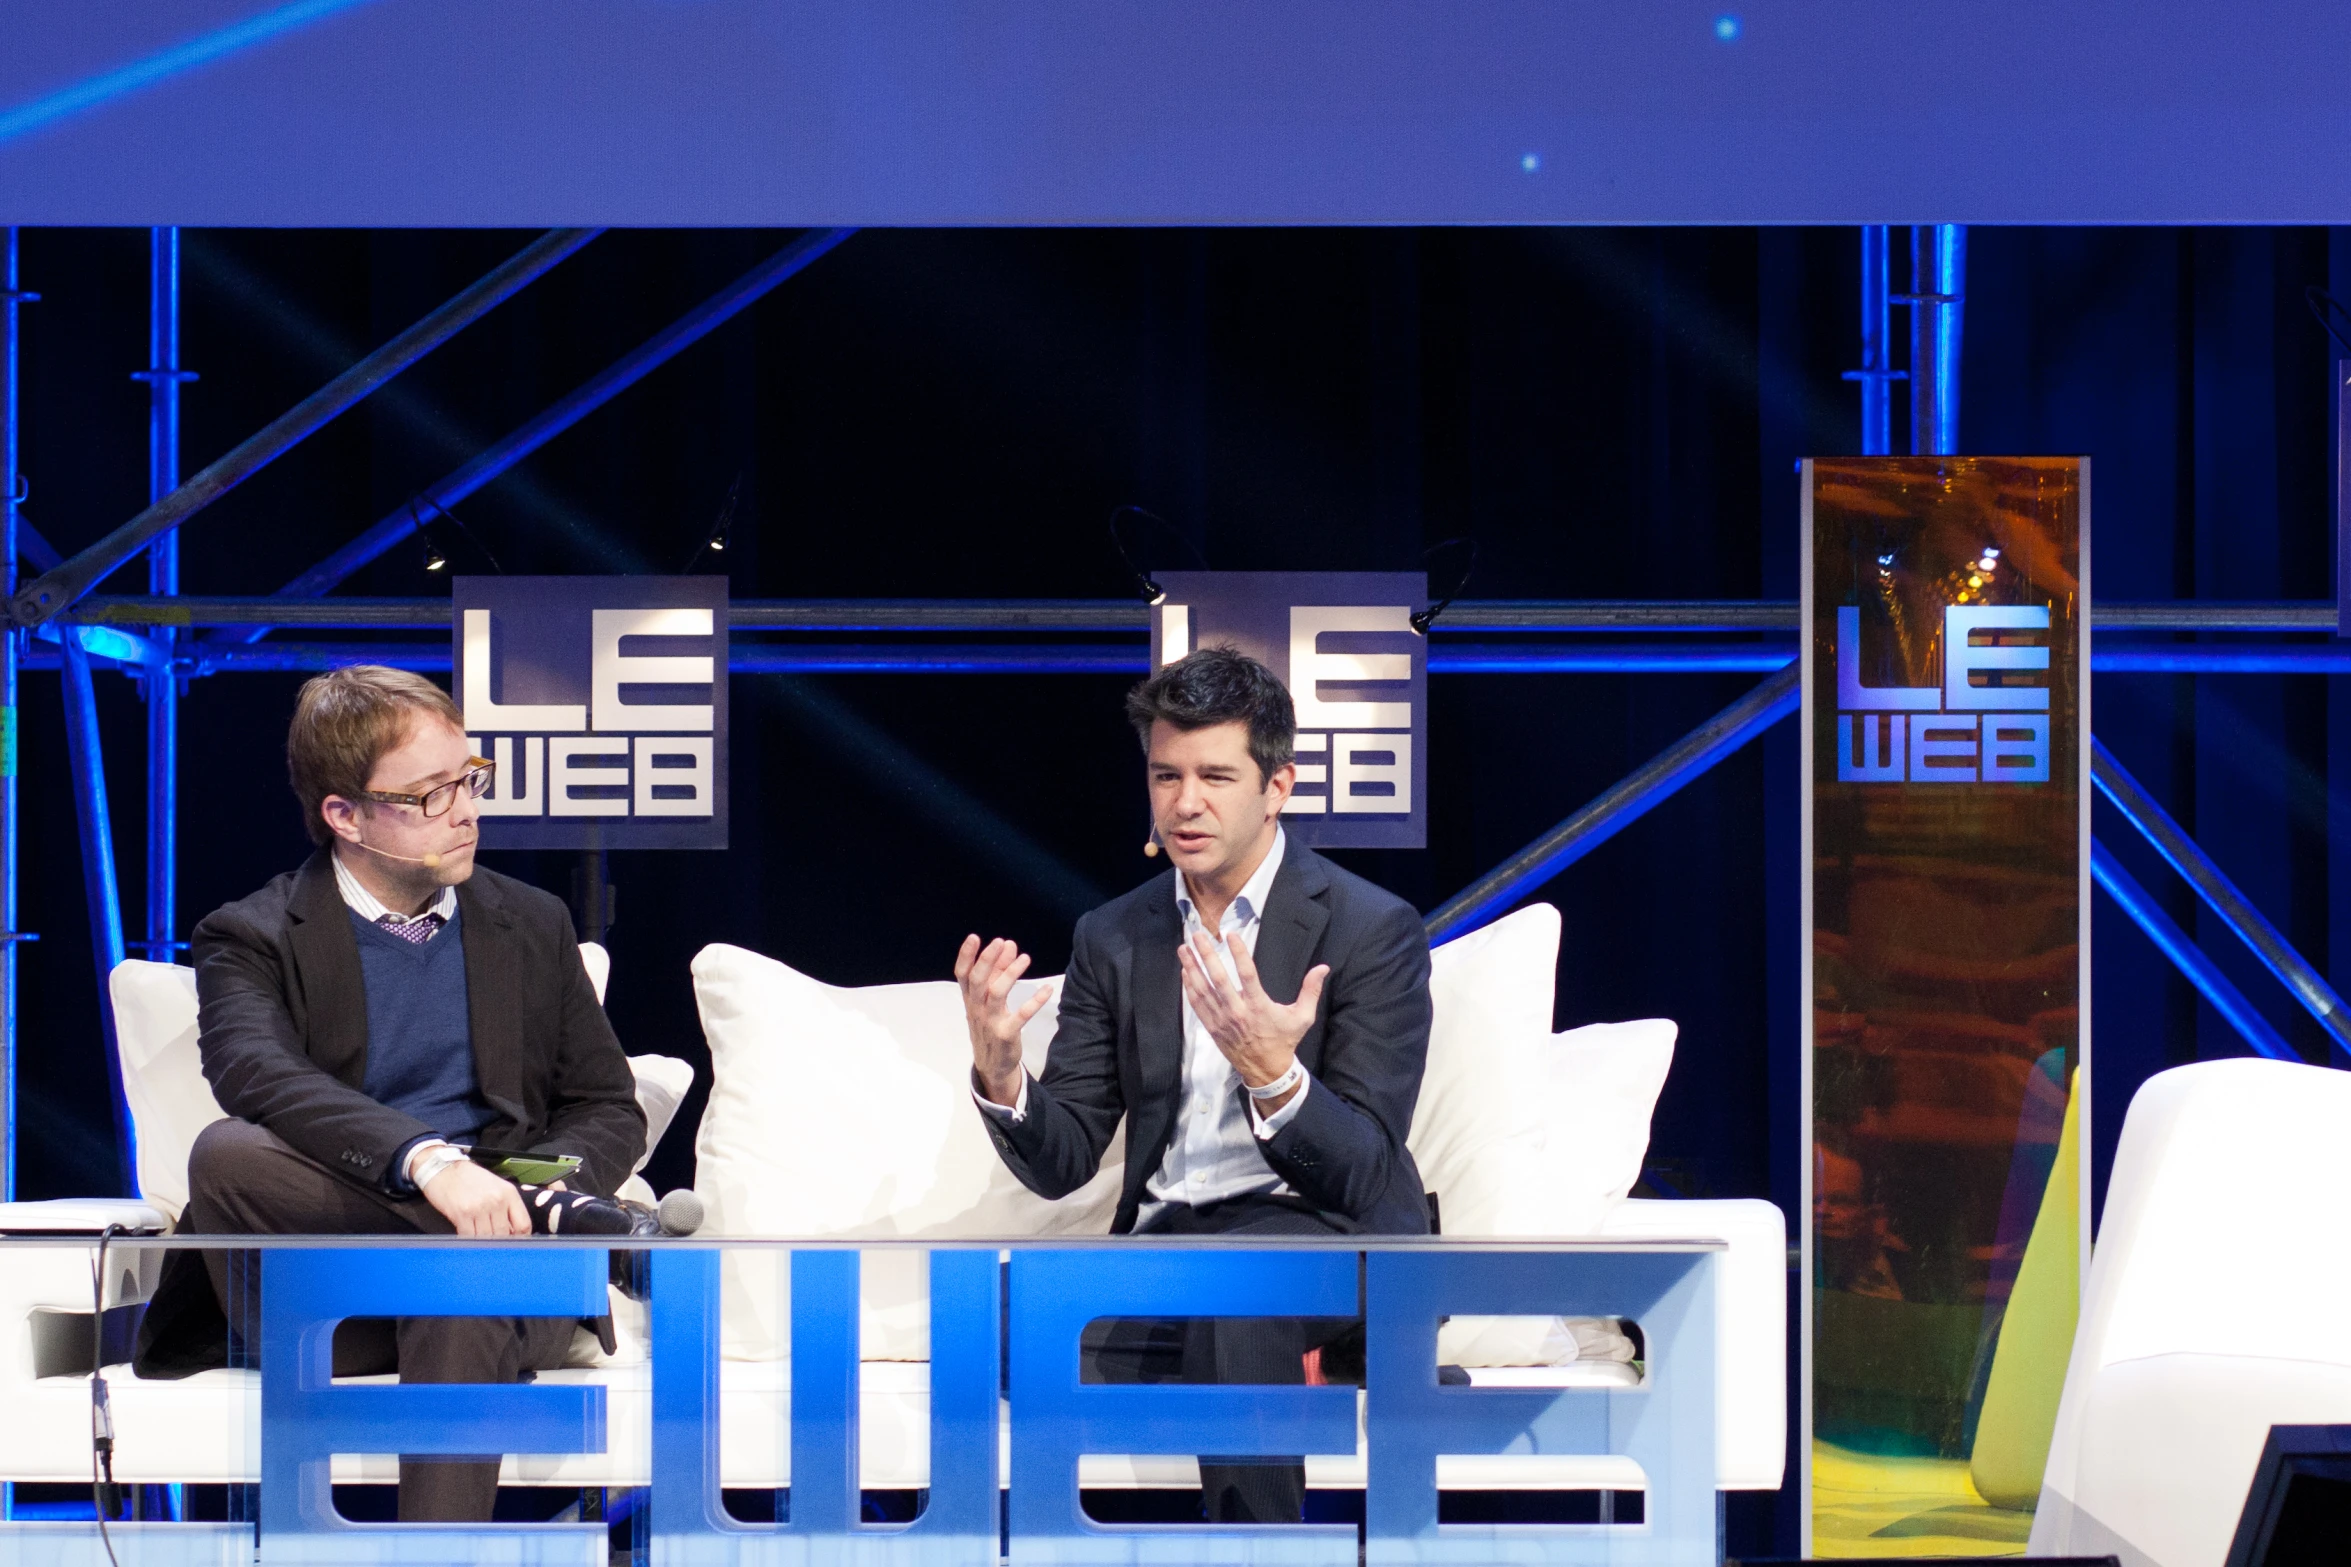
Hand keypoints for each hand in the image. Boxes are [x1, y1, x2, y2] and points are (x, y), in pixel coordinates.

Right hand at [422, 1158, 530, 1236]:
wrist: (443, 1168)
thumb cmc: (469, 1177)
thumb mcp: (496, 1185)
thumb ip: (506, 1205)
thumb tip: (513, 1229)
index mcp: (508, 1193)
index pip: (523, 1224)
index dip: (520, 1237)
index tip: (513, 1241)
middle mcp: (496, 1200)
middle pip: (505, 1234)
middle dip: (499, 1241)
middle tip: (493, 1242)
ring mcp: (479, 1208)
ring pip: (487, 1238)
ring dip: (483, 1242)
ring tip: (479, 1238)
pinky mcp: (461, 1214)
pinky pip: (469, 1236)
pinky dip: (469, 1240)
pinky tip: (467, 1235)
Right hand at [956, 934, 1054, 1107]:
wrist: (992, 1065)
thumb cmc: (990, 1024)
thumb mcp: (989, 999)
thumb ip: (998, 972)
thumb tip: (1009, 945)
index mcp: (970, 998)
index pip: (962, 974)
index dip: (966, 956)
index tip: (974, 937)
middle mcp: (976, 1008)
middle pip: (977, 980)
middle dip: (987, 960)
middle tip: (1000, 941)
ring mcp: (990, 1021)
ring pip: (996, 994)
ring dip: (1010, 974)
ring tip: (1025, 958)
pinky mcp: (1006, 1034)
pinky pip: (1021, 1016)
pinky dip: (1034, 1002)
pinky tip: (1047, 989)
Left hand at [1178, 929, 1327, 1108]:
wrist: (1266, 1070)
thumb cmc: (1284, 1040)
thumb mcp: (1303, 1017)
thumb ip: (1311, 990)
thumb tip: (1323, 967)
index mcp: (1259, 1006)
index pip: (1247, 974)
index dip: (1238, 953)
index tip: (1231, 935)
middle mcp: (1238, 1011)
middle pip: (1218, 979)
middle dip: (1206, 956)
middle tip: (1197, 936)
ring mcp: (1222, 1020)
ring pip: (1203, 990)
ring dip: (1192, 967)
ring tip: (1184, 948)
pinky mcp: (1213, 1027)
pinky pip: (1198, 1005)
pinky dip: (1190, 987)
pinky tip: (1186, 971)